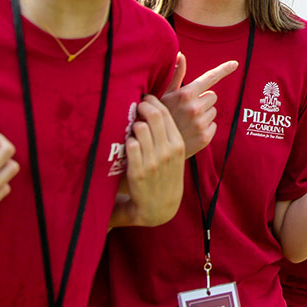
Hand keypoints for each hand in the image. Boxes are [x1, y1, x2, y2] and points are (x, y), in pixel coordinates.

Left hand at [111, 95, 186, 226]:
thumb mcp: (175, 154)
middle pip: (153, 117)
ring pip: (140, 129)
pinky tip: (129, 143)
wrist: (160, 206)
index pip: (165, 114)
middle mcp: (167, 152)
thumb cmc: (166, 175)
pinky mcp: (137, 172)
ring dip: (134, 124)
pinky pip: (130, 146)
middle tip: (136, 106)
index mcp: (178, 144)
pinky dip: (128, 141)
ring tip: (133, 127)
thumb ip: (169, 133)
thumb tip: (156, 107)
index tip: (145, 99)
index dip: (152, 102)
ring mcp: (153, 162)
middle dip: (142, 107)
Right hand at [161, 55, 236, 157]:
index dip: (224, 69)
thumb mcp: (165, 96)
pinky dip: (205, 127)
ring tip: (188, 121)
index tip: (235, 63)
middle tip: (188, 109)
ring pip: (213, 110)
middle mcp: (195, 107)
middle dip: (203, 100)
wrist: (156, 147)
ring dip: (204, 114)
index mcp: (185, 94)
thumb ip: (177, 75)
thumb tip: (181, 55)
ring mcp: (201, 123)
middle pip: (212, 96)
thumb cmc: (161, 117)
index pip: (209, 78)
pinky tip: (192, 131)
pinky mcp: (205, 137)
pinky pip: (214, 125)